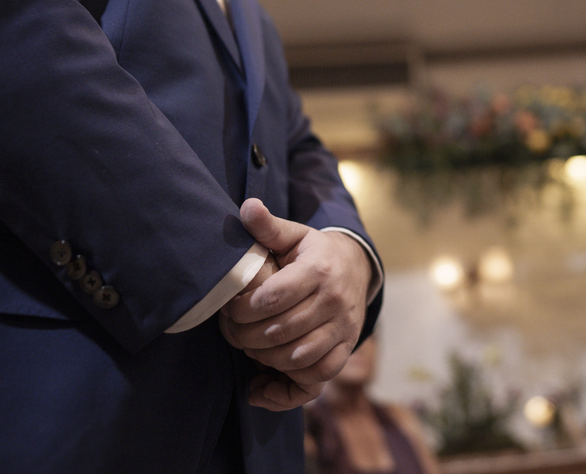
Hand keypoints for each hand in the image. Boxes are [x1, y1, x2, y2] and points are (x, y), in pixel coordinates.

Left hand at [218, 198, 371, 409]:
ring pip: (298, 355)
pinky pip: (321, 372)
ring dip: (266, 357)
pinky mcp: (347, 346)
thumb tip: (247, 207)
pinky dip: (294, 379)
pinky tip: (272, 373)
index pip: (272, 298)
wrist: (356, 267)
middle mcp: (334, 299)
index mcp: (318, 269)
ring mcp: (343, 326)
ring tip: (249, 347)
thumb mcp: (293, 235)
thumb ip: (267, 226)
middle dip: (246, 336)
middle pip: (280, 330)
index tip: (229, 309)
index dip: (242, 309)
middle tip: (232, 332)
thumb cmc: (313, 252)